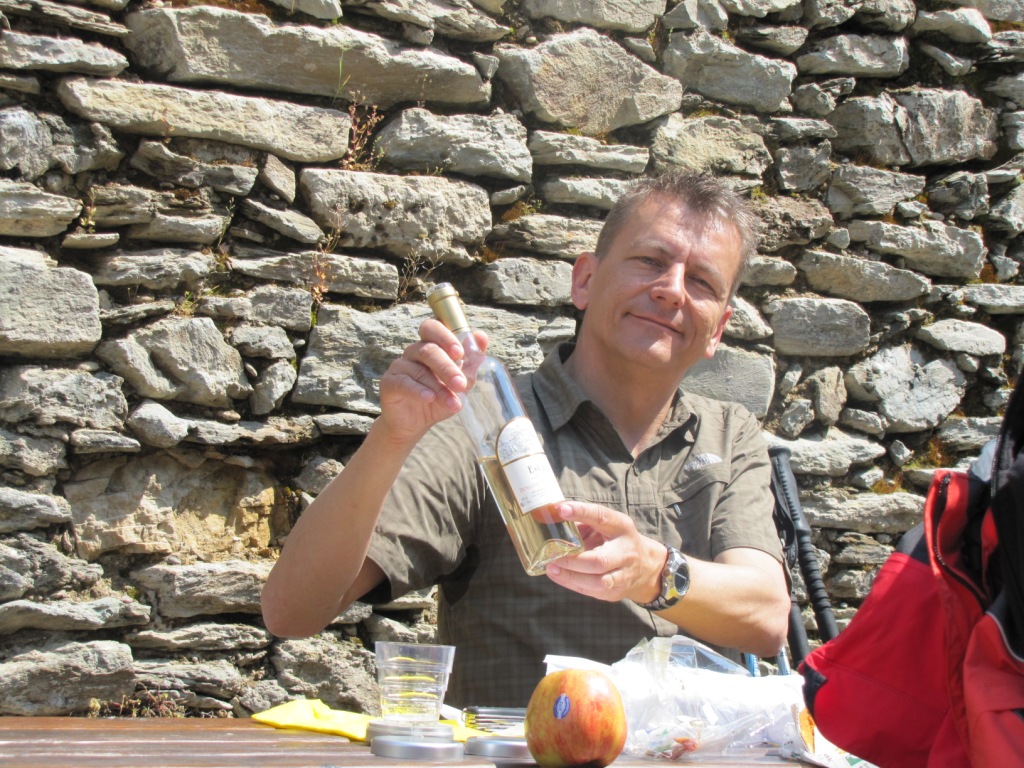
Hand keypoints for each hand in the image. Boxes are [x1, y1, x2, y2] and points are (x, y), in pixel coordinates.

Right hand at [377, 318, 486, 445]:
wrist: (415, 424)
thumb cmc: (438, 399)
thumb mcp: (459, 384)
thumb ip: (470, 363)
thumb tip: (482, 337)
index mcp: (431, 346)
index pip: (433, 328)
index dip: (445, 336)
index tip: (459, 353)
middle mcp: (414, 352)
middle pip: (429, 350)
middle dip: (447, 367)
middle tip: (460, 384)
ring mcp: (400, 366)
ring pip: (420, 370)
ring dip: (438, 387)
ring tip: (452, 403)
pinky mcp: (389, 382)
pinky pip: (404, 382)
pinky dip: (418, 390)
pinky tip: (429, 398)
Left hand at [544, 502, 666, 603]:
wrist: (645, 566)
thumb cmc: (617, 540)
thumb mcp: (608, 525)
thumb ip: (584, 522)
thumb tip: (554, 516)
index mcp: (622, 527)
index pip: (602, 517)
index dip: (581, 512)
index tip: (561, 509)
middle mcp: (625, 552)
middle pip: (600, 560)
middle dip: (573, 559)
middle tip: (552, 553)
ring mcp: (623, 575)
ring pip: (596, 581)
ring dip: (570, 575)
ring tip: (550, 567)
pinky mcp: (615, 592)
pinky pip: (591, 590)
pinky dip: (571, 583)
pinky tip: (557, 575)